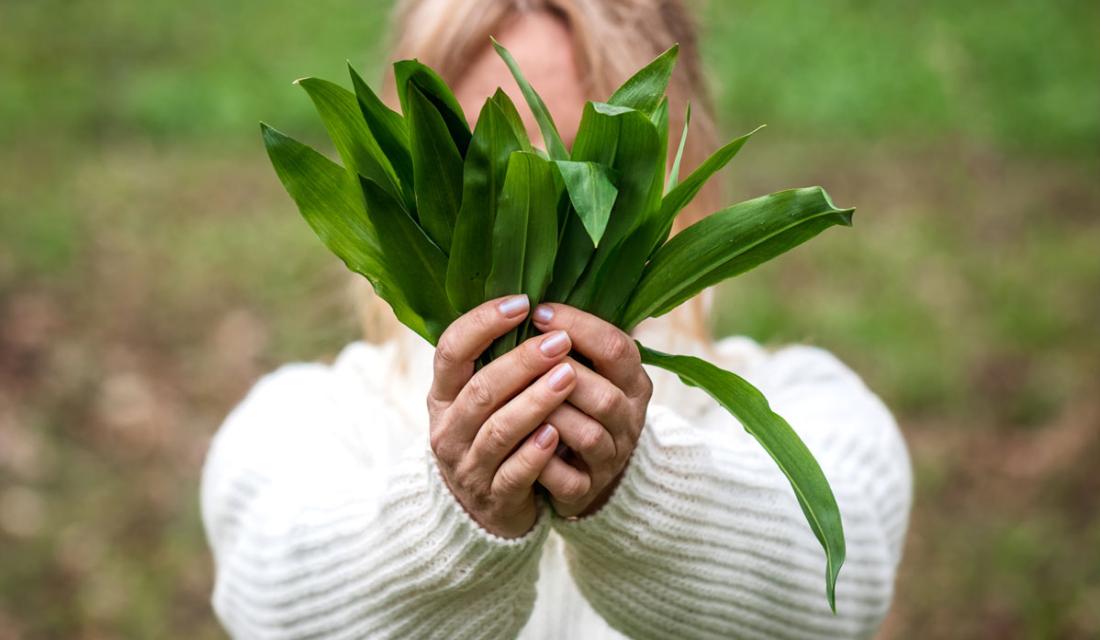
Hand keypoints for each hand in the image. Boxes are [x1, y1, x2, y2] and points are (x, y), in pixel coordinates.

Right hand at [427, 295, 577, 537]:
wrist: (484, 510)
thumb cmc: (492, 436)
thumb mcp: (481, 399)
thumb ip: (498, 359)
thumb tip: (538, 303)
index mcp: (443, 395)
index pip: (452, 350)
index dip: (483, 323)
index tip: (522, 303)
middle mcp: (448, 429)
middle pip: (481, 389)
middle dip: (522, 362)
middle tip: (559, 340)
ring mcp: (469, 466)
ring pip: (499, 430)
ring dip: (535, 402)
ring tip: (568, 377)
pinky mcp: (494, 498)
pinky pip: (514, 474)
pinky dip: (535, 453)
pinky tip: (557, 434)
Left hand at [529, 303, 652, 517]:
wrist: (582, 472)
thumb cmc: (574, 404)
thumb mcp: (587, 367)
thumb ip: (570, 337)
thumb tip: (532, 291)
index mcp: (632, 381)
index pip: (617, 347)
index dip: (578, 326)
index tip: (536, 311)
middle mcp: (628, 419)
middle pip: (605, 394)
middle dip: (560, 372)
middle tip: (524, 354)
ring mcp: (610, 457)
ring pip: (587, 434)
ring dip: (549, 412)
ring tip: (517, 396)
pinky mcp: (587, 490)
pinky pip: (568, 478)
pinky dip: (542, 462)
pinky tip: (518, 444)